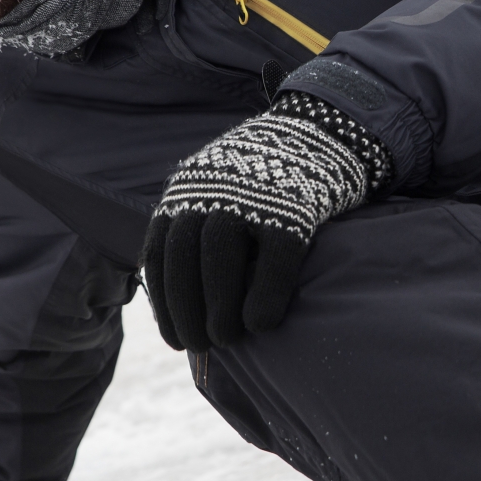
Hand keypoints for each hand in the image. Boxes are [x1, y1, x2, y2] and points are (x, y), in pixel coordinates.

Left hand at [143, 91, 388, 349]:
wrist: (322, 133)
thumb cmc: (268, 181)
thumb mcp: (220, 189)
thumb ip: (200, 230)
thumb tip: (190, 301)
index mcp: (185, 189)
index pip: (159, 253)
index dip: (164, 302)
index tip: (175, 339)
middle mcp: (210, 191)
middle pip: (183, 259)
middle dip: (186, 310)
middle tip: (200, 346)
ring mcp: (251, 197)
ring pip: (219, 260)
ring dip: (218, 308)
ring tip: (227, 340)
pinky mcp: (294, 207)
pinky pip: (274, 259)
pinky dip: (264, 295)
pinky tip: (262, 325)